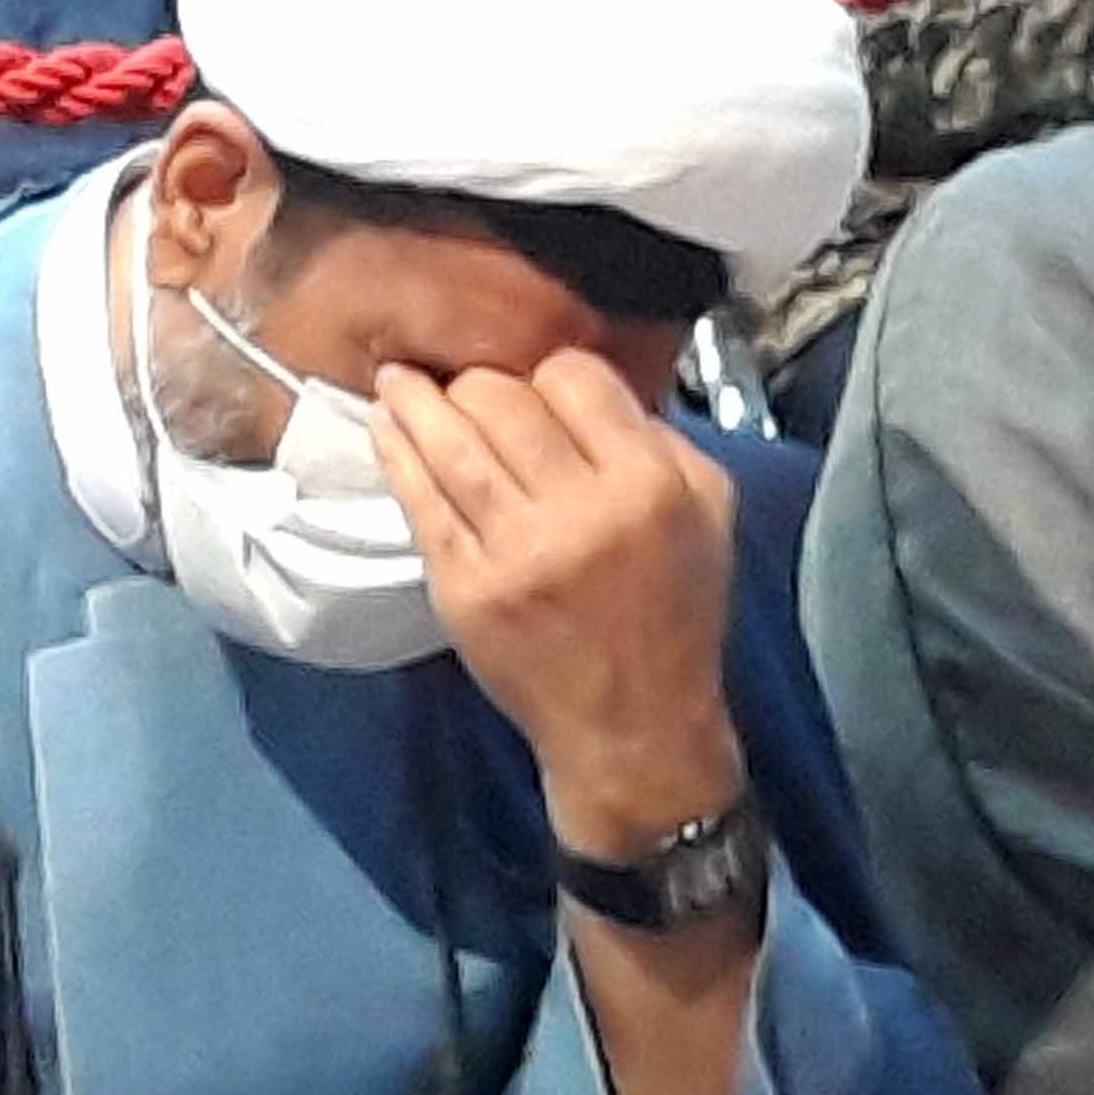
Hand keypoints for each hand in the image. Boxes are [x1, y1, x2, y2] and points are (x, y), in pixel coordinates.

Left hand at [369, 356, 745, 857]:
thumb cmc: (672, 614)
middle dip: (476, 380)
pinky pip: (420, 502)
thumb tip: (586, 385)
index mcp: (646, 485)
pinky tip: (385, 427)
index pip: (574, 378)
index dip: (549, 369)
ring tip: (396, 378)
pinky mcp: (464, 589)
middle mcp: (579, 513)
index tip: (535, 382)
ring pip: (450, 443)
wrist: (631, 726)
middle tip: (461, 378)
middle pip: (501, 400)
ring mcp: (513, 553)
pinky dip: (397, 455)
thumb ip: (659, 437)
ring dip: (414, 400)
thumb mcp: (708, 512)